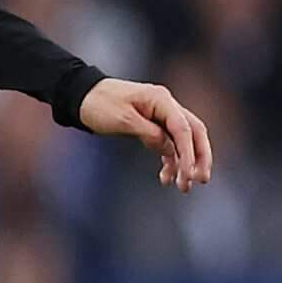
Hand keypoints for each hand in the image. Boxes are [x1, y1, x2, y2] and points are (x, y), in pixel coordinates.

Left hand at [78, 76, 213, 191]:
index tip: (189, 174)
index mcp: (161, 99)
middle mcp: (166, 105)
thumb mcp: (123, 120)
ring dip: (185, 163)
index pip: (183, 128)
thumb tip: (170, 149)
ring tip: (183, 186)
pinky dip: (169, 160)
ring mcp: (160, 115)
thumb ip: (149, 134)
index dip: (189, 153)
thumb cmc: (99, 104)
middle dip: (199, 157)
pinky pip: (168, 143)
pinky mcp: (152, 124)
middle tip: (200, 180)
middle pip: (193, 132)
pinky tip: (166, 177)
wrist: (80, 96)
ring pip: (182, 140)